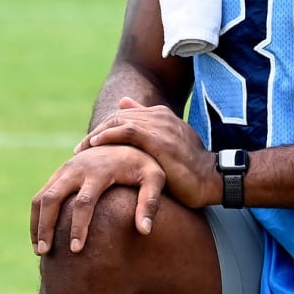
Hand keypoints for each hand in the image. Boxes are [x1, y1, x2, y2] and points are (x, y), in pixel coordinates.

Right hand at [30, 143, 166, 254]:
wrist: (125, 140)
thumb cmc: (143, 165)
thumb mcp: (154, 179)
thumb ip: (150, 203)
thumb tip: (144, 230)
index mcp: (99, 171)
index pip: (84, 202)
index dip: (78, 226)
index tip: (77, 250)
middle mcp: (76, 169)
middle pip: (52, 198)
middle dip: (46, 226)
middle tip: (45, 253)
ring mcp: (64, 170)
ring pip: (41, 197)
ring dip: (36, 224)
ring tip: (40, 251)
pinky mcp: (59, 174)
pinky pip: (41, 195)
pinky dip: (37, 216)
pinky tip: (41, 237)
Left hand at [77, 98, 218, 209]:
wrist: (212, 179)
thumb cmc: (191, 168)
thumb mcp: (171, 148)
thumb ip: (152, 134)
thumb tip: (131, 119)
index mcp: (163, 115)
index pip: (126, 114)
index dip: (106, 127)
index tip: (91, 143)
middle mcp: (160, 116)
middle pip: (119, 116)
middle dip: (98, 130)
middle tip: (81, 148)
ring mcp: (160, 125)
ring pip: (119, 120)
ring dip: (98, 133)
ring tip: (83, 148)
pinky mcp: (158, 139)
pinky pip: (126, 130)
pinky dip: (108, 135)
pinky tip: (95, 145)